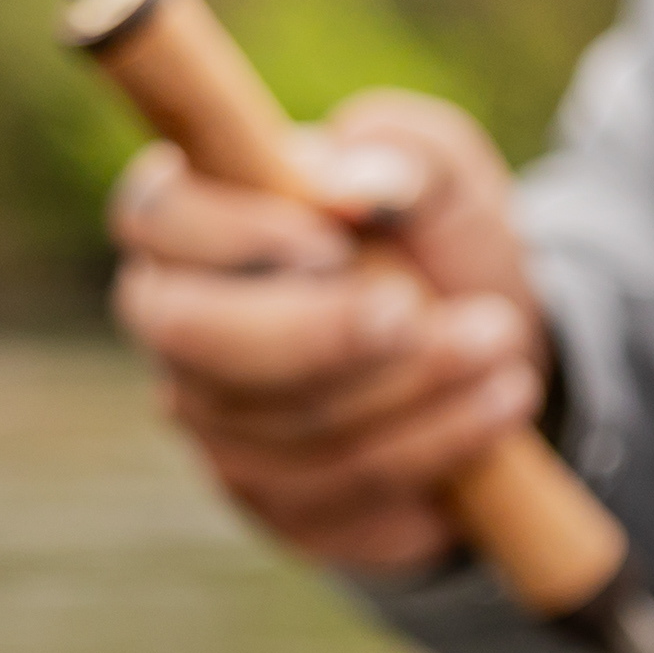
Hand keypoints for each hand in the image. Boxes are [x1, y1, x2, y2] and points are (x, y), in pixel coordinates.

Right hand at [107, 89, 546, 574]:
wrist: (496, 349)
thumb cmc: (437, 239)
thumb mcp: (447, 174)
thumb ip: (405, 149)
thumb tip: (352, 186)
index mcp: (196, 224)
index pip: (153, 218)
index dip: (233, 233)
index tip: (333, 240)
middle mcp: (182, 329)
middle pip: (193, 337)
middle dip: (321, 331)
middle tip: (417, 312)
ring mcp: (218, 426)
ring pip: (288, 422)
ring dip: (414, 385)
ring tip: (500, 342)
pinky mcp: (277, 503)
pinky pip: (344, 489)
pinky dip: (436, 444)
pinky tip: (498, 406)